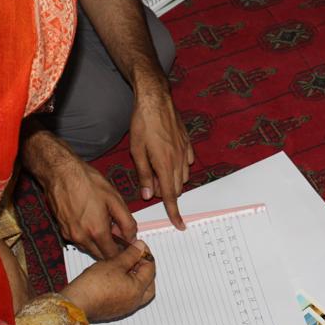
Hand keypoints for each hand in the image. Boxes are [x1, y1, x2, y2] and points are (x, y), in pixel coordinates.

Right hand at [45, 155, 137, 259]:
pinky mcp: (62, 230)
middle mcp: (81, 238)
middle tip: (118, 232)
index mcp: (97, 231)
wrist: (61, 173)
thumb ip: (126, 221)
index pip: (113, 255)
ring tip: (105, 224)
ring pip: (89, 249)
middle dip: (111, 248)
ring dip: (98, 243)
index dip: (123, 252)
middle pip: (100, 255)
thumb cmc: (86, 181)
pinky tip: (91, 221)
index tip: (128, 245)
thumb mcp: (115, 199)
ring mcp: (69, 235)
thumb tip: (132, 236)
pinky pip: (78, 241)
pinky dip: (87, 237)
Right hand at [62, 240, 155, 321]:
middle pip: (148, 283)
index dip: (145, 253)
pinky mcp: (114, 308)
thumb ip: (131, 254)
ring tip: (125, 264)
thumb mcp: (115, 263)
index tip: (138, 245)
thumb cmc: (93, 286)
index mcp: (138, 290)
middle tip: (137, 257)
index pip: (150, 268)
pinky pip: (127, 294)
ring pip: (138, 289)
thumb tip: (140, 247)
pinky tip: (116, 274)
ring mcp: (124, 306)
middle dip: (145, 268)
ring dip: (135, 276)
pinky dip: (126, 284)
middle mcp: (134, 301)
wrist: (76, 302)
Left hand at [129, 86, 193, 229]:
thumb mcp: (137, 151)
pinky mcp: (188, 142)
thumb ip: (144, 175)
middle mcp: (179, 159)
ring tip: (156, 167)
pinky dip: (179, 166)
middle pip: (177, 187)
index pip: (171, 195)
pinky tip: (168, 157)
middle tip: (150, 182)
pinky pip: (188, 162)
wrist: (155, 99)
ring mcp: (186, 150)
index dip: (174, 212)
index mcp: (165, 164)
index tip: (180, 225)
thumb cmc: (143, 124)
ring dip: (172, 178)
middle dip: (166, 191)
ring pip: (183, 175)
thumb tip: (148, 194)